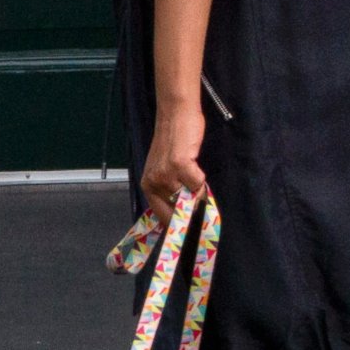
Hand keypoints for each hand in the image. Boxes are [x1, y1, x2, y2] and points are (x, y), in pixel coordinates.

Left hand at [142, 103, 206, 225]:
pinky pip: (198, 183)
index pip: (162, 216)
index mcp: (148, 185)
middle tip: (198, 202)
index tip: (186, 235)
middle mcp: (154, 182)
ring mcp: (166, 174)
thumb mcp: (166, 167)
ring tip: (193, 171)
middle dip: (190, 209)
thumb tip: (188, 209)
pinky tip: (195, 163)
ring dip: (197, 190)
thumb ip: (172, 187)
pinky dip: (201, 178)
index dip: (176, 226)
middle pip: (178, 210)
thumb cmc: (174, 140)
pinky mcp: (179, 165)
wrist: (176, 114)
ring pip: (190, 197)